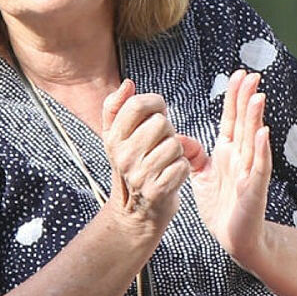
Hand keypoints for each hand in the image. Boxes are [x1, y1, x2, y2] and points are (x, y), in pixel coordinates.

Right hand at [96, 82, 194, 243]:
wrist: (135, 212)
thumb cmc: (132, 166)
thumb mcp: (116, 137)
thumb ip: (117, 106)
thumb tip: (128, 84)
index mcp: (113, 138)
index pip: (137, 105)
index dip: (155, 103)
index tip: (157, 112)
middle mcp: (123, 156)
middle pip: (160, 123)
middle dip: (167, 130)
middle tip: (160, 143)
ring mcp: (139, 175)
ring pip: (174, 144)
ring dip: (177, 152)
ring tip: (166, 160)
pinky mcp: (156, 191)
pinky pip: (182, 166)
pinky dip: (183, 169)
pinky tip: (172, 175)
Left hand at [187, 70, 273, 265]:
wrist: (234, 238)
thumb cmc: (221, 206)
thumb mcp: (201, 176)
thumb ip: (194, 155)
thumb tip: (181, 138)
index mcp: (229, 152)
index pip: (232, 119)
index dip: (235, 97)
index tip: (238, 75)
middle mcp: (242, 157)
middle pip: (245, 122)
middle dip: (247, 99)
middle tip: (252, 75)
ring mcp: (250, 171)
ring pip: (254, 139)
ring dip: (256, 118)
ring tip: (258, 96)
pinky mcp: (253, 189)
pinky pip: (259, 167)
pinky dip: (261, 150)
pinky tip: (263, 133)